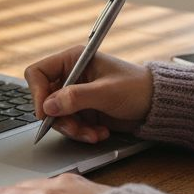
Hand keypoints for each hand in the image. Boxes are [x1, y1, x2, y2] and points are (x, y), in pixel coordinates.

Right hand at [25, 47, 152, 142]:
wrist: (156, 106)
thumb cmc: (137, 88)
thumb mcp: (106, 92)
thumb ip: (76, 97)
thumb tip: (48, 106)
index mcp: (73, 60)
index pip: (38, 73)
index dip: (37, 93)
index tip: (45, 113)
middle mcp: (70, 76)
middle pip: (46, 100)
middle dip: (61, 118)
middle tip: (77, 129)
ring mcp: (75, 95)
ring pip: (57, 117)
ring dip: (74, 129)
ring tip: (95, 133)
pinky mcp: (82, 111)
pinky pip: (70, 126)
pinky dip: (83, 133)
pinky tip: (100, 132)